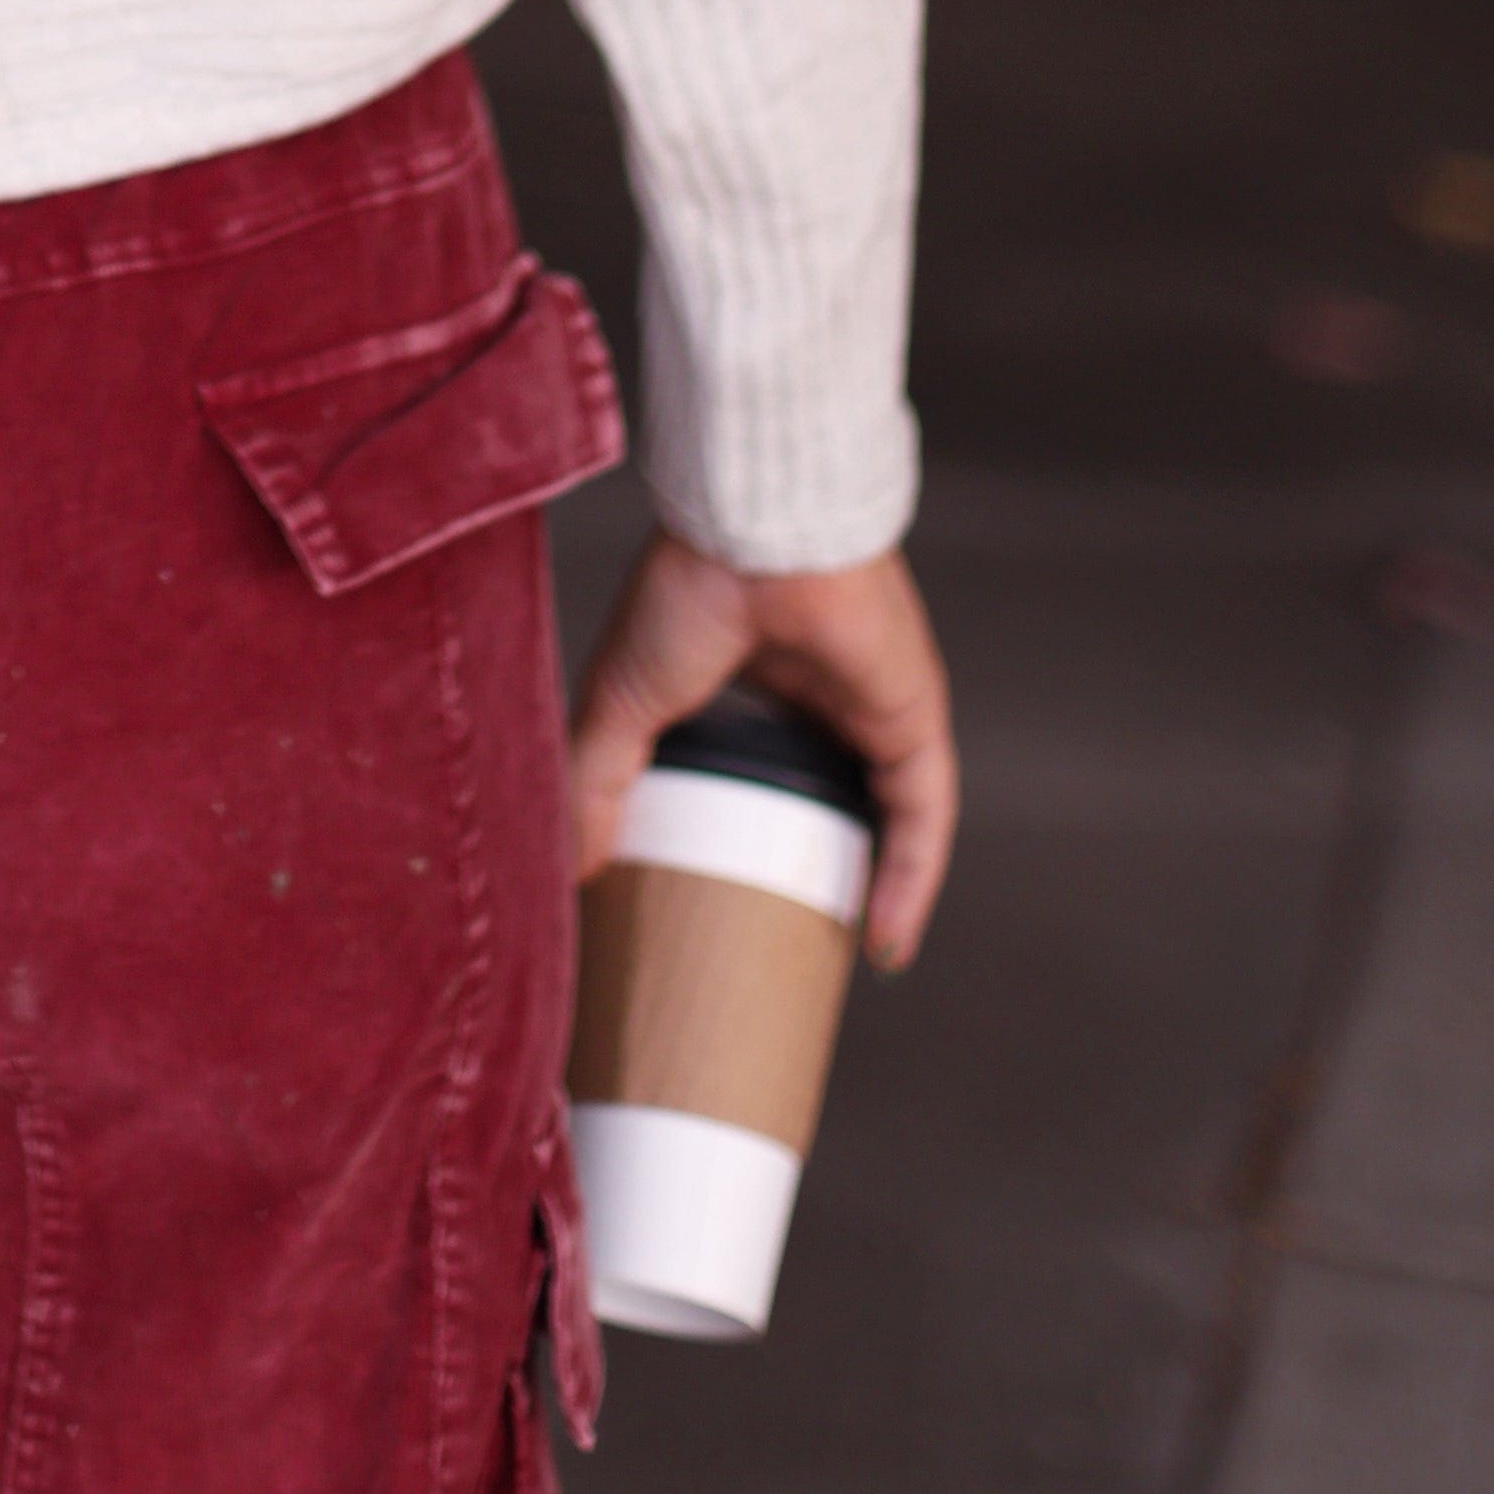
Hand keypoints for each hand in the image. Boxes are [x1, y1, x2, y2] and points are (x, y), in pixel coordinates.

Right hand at [566, 530, 958, 970]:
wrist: (752, 537)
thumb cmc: (688, 590)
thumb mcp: (623, 703)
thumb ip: (596, 782)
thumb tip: (570, 869)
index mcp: (759, 674)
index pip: (768, 763)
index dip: (753, 827)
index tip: (724, 891)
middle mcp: (825, 692)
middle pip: (832, 795)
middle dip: (820, 866)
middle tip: (788, 936)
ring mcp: (873, 707)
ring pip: (884, 817)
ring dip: (872, 886)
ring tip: (842, 957)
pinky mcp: (914, 722)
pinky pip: (923, 818)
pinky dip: (911, 881)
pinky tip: (887, 940)